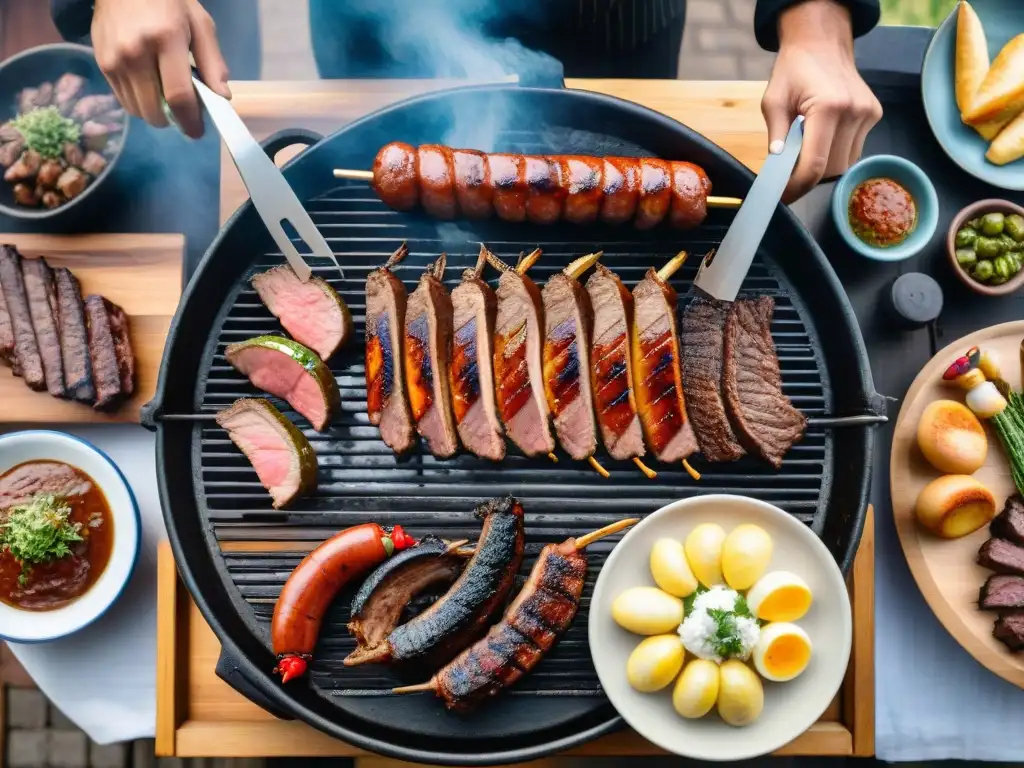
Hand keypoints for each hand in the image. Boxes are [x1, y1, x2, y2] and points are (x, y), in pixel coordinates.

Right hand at [91, 0, 230, 138]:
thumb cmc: (168, 1)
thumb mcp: (200, 23)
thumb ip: (213, 62)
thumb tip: (222, 97)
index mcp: (165, 39)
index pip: (178, 95)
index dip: (190, 121)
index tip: (198, 132)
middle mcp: (135, 53)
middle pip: (155, 110)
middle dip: (173, 120)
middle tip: (185, 112)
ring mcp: (114, 60)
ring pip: (138, 110)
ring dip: (156, 113)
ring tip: (167, 98)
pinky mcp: (101, 63)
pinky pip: (123, 99)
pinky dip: (140, 103)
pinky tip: (150, 88)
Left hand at [761, 0, 882, 202]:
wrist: (822, 44)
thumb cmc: (793, 70)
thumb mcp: (773, 101)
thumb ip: (777, 136)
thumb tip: (776, 169)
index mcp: (828, 107)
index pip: (815, 164)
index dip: (797, 186)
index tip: (782, 196)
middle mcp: (854, 112)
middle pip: (831, 169)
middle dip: (808, 177)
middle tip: (788, 173)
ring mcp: (868, 114)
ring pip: (844, 164)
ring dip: (823, 167)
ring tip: (805, 150)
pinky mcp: (874, 115)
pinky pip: (853, 150)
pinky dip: (835, 154)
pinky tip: (823, 139)